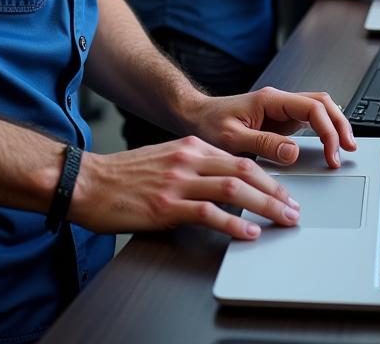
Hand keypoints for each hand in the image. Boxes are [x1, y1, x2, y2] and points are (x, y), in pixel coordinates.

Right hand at [71, 136, 302, 240]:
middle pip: (245, 170)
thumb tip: (224, 185)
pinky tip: (248, 233)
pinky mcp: (166, 205)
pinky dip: (233, 223)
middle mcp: (188, 159)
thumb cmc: (123, 176)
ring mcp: (178, 181)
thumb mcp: (165, 160)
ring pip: (234, 188)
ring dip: (264, 206)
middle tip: (293, 209)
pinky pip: (209, 213)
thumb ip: (194, 167)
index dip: (268, 176)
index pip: (240, 157)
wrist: (87, 181)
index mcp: (190, 147)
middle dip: (274, 191)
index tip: (284, 192)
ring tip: (282, 220)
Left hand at [189, 84, 356, 169]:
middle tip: (348, 149)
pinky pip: (309, 119)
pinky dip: (324, 130)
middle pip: (322, 103)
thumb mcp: (232, 138)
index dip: (327, 130)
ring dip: (334, 125)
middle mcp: (279, 101)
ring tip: (344, 147)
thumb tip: (293, 152)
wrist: (194, 116)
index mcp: (270, 100)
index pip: (312, 108)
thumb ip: (263, 144)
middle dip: (339, 124)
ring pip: (319, 108)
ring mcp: (281, 110)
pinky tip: (329, 143)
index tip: (331, 153)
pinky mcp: (280, 120)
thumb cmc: (207, 123)